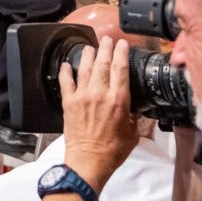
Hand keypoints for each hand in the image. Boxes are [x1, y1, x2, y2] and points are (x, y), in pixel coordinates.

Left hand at [58, 38, 140, 189]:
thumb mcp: (132, 134)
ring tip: (90, 47)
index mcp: (118, 100)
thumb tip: (135, 111)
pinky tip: (66, 64)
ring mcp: (82, 96)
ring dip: (88, 55)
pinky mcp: (68, 103)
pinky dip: (65, 71)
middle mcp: (100, 94)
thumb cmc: (112, 151)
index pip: (121, 69)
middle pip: (102, 64)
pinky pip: (66, 82)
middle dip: (105, 48)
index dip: (121, 53)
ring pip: (84, 68)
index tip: (122, 44)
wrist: (88, 161)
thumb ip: (134, 118)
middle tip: (107, 39)